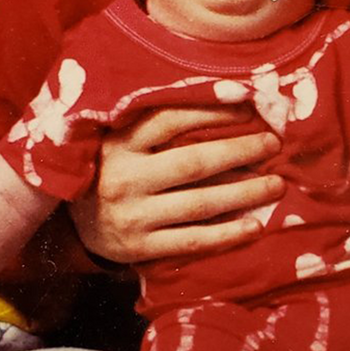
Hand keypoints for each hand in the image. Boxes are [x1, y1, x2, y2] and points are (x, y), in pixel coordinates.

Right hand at [72, 105, 282, 263]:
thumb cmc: (112, 169)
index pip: (172, 120)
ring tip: (277, 185)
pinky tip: (255, 226)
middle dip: (240, 151)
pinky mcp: (139, 248)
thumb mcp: (122, 141)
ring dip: (244, 193)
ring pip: (199, 203)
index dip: (214, 112)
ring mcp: (131, 216)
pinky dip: (227, 234)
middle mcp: (124, 178)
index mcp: (119, 143)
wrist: (72, 223)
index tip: (251, 107)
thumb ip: (160, 125)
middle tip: (274, 145)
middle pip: (194, 162)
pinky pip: (192, 240)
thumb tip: (230, 103)